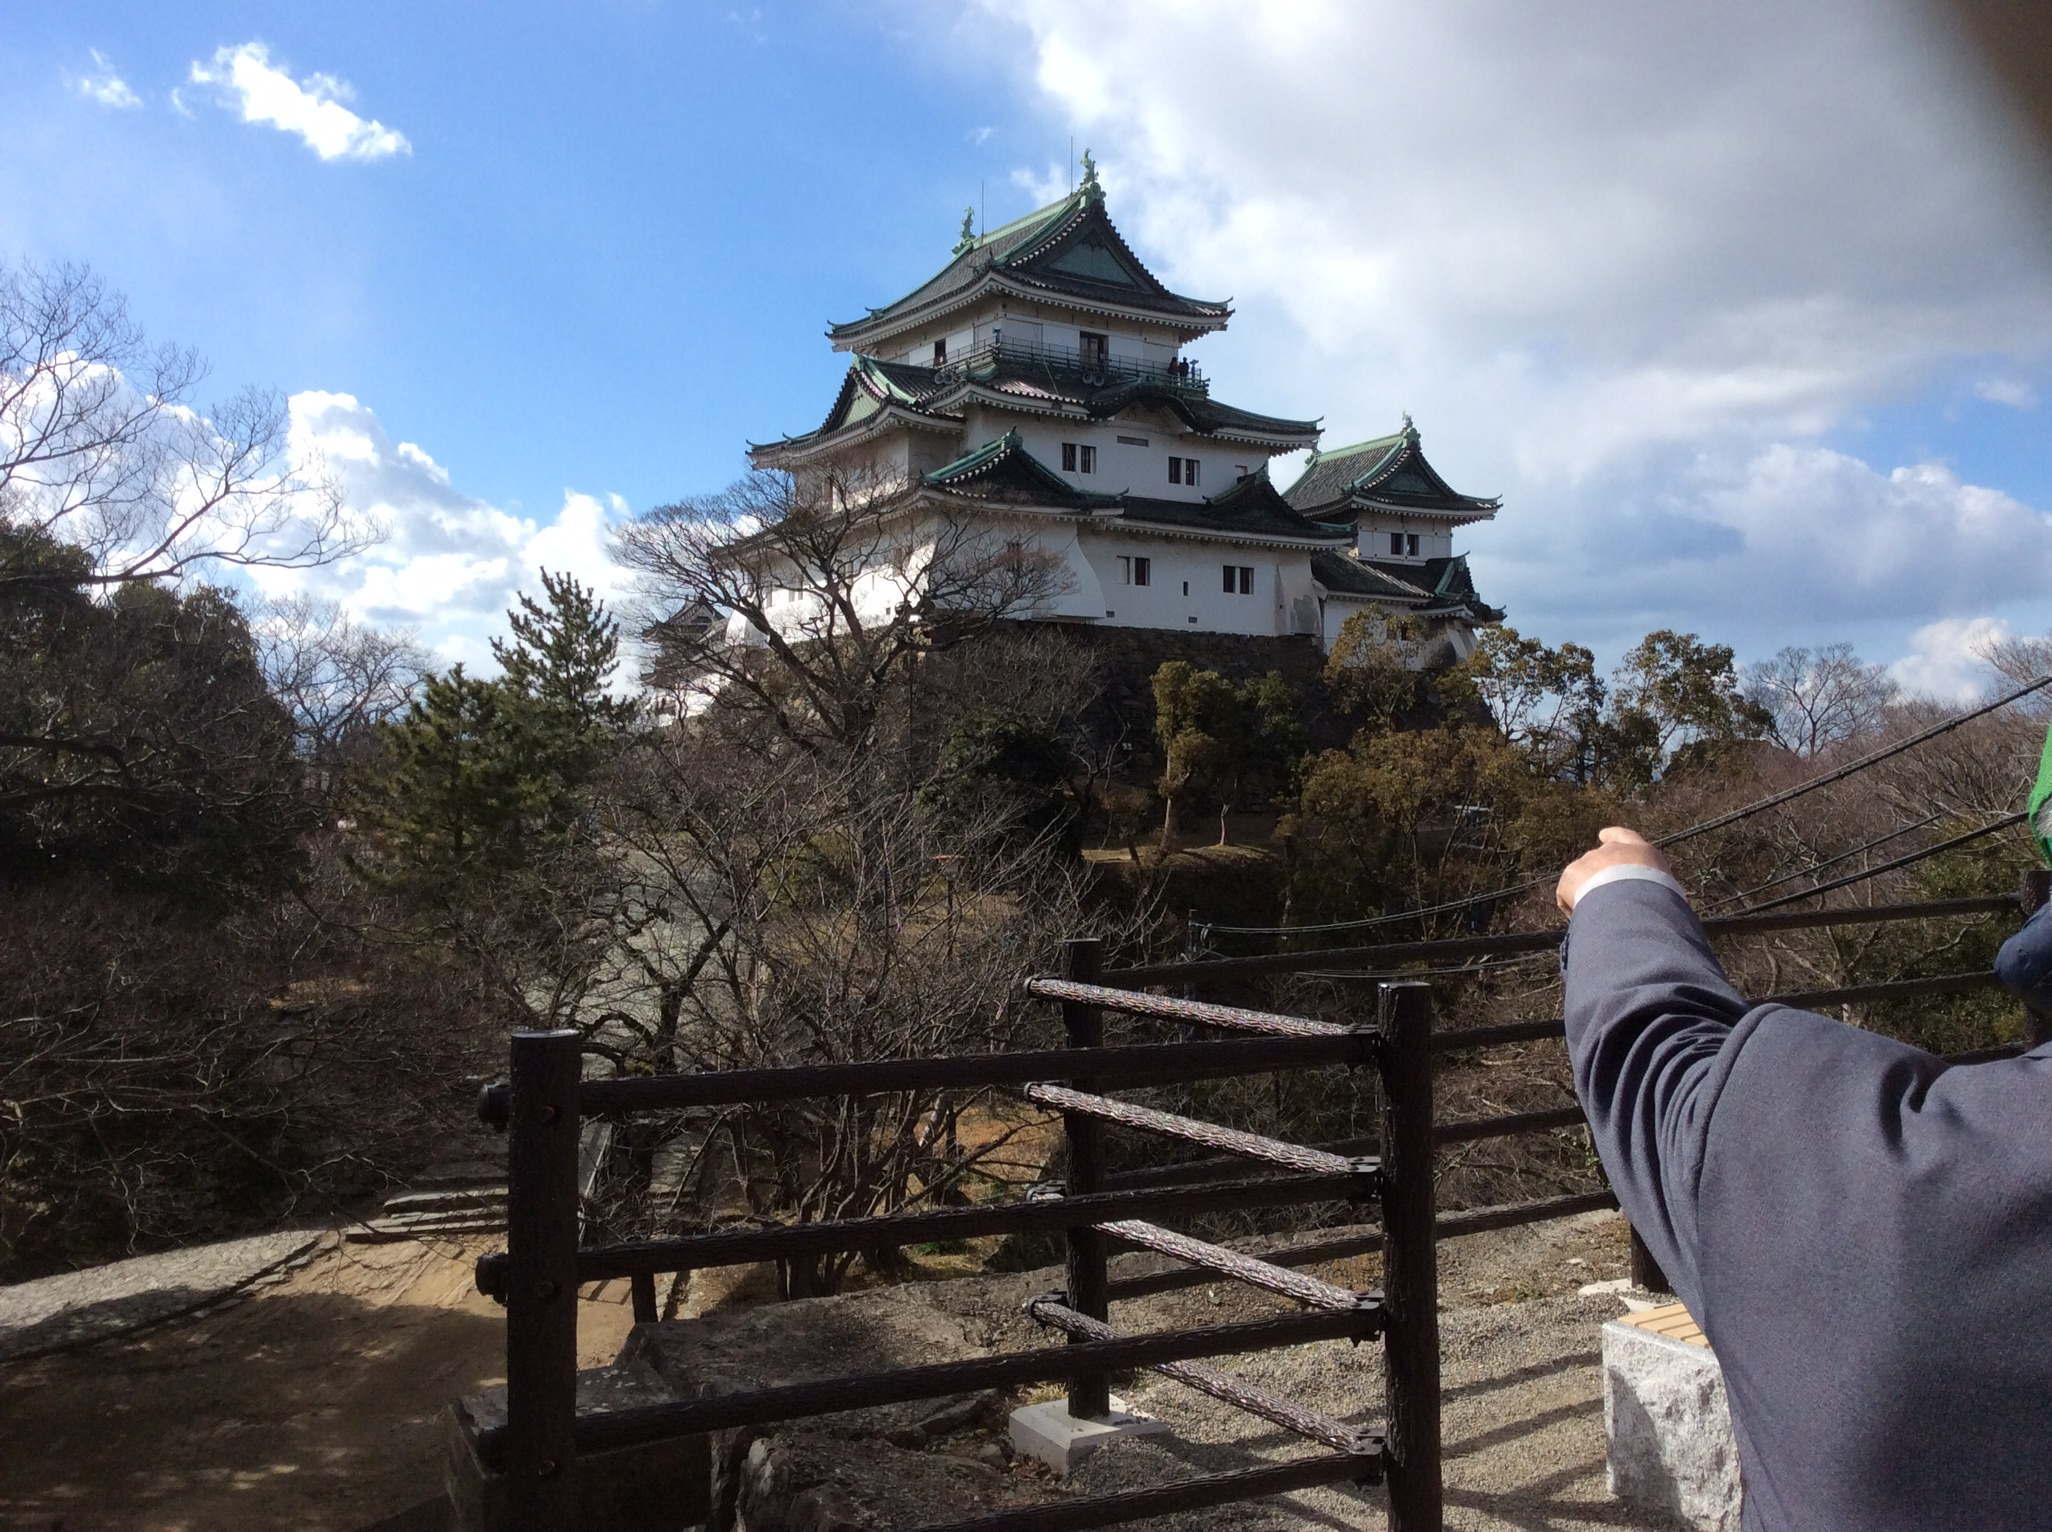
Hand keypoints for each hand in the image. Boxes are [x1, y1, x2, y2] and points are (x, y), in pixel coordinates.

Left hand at [1556, 827, 1673, 915]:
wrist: (1635, 902)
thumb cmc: (1659, 903)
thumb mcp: (1665, 894)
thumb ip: (1652, 892)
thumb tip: (1649, 906)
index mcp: (1642, 851)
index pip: (1626, 837)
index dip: (1614, 836)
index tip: (1602, 835)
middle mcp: (1613, 850)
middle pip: (1599, 861)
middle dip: (1598, 877)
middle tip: (1605, 902)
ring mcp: (1590, 860)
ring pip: (1582, 879)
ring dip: (1586, 894)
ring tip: (1597, 915)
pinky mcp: (1572, 873)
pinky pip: (1566, 894)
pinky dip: (1571, 906)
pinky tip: (1582, 918)